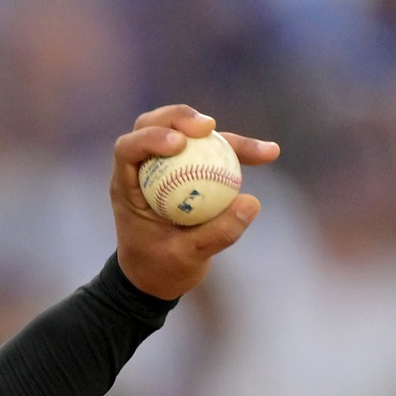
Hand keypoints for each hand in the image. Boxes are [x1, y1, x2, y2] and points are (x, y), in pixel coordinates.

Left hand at [111, 105, 278, 301]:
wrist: (158, 277)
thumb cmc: (160, 269)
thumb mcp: (186, 258)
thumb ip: (215, 234)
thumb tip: (251, 203)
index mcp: (126, 186)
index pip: (128, 149)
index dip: (151, 137)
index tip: (180, 144)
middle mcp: (143, 169)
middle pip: (154, 124)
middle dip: (180, 118)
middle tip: (209, 127)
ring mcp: (167, 165)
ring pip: (189, 134)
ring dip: (223, 135)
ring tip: (263, 150)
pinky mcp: (189, 168)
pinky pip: (212, 152)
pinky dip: (239, 151)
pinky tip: (269, 153)